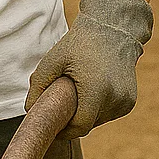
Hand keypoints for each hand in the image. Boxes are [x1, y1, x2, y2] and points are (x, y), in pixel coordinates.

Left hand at [26, 0, 152, 138]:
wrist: (113, 29)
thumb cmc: (80, 43)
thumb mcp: (54, 59)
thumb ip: (39, 84)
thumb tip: (29, 109)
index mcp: (96, 91)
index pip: (79, 127)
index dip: (65, 130)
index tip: (54, 126)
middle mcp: (114, 99)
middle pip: (89, 124)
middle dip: (74, 118)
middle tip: (62, 103)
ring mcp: (125, 102)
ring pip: (99, 120)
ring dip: (87, 113)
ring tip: (79, 90)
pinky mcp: (130, 101)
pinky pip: (109, 113)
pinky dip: (99, 107)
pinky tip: (94, 88)